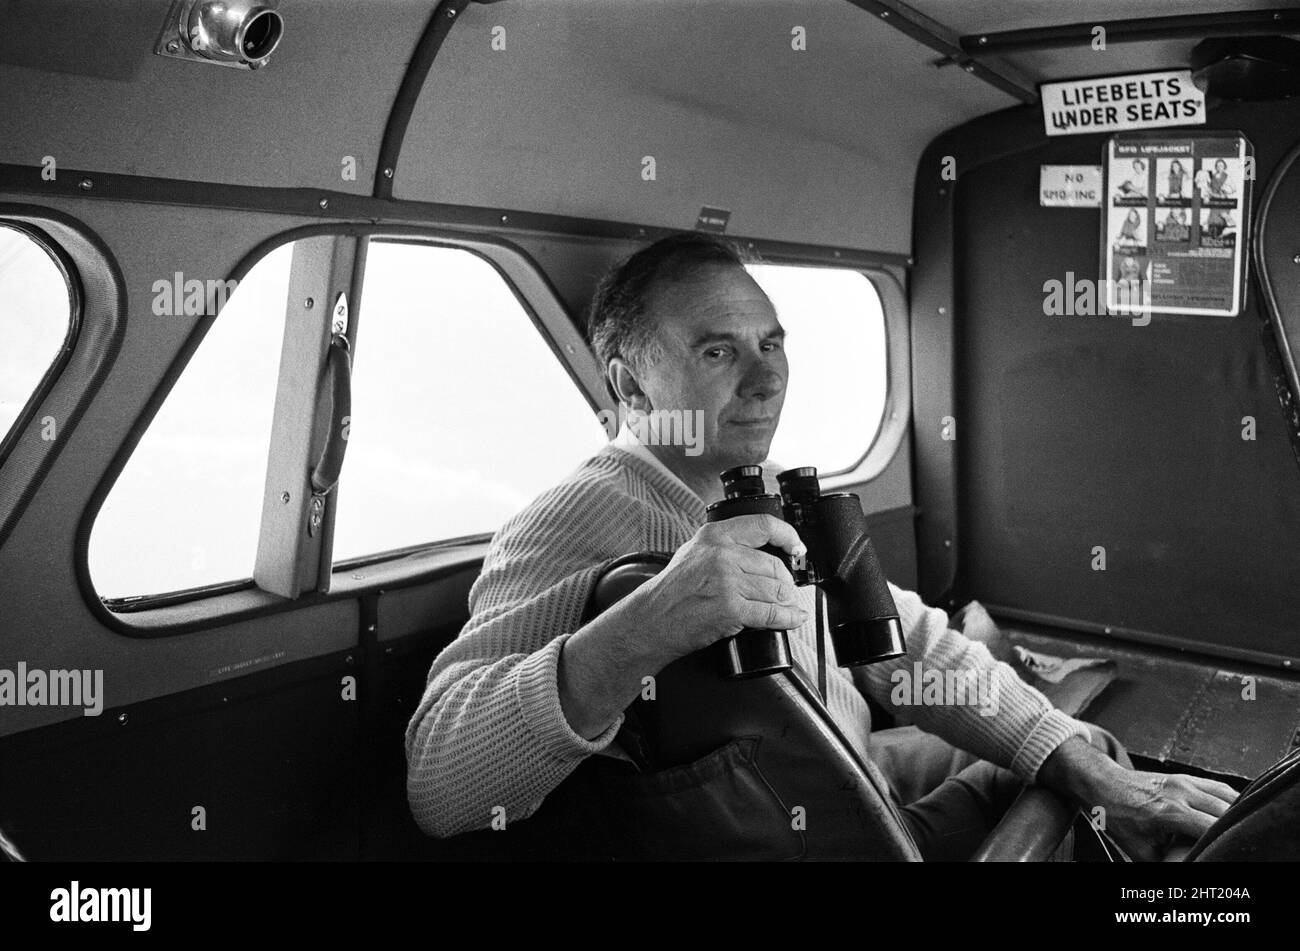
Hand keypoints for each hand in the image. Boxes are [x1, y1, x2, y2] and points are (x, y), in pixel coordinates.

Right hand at [558, 514, 807, 738]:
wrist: (651, 621)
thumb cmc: (671, 591)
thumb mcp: (694, 553)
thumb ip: (724, 546)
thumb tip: (761, 553)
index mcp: (714, 536)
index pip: (763, 525)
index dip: (788, 536)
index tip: (797, 547)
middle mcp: (722, 554)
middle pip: (774, 565)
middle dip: (786, 582)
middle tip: (788, 590)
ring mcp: (727, 582)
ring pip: (775, 590)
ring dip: (787, 602)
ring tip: (788, 607)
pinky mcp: (731, 609)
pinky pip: (771, 613)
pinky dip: (787, 619)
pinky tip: (792, 619)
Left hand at [1089, 764, 1237, 860]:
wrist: (1104, 784)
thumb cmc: (1119, 818)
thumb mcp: (1139, 850)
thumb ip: (1167, 863)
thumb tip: (1189, 869)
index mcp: (1169, 812)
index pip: (1211, 828)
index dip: (1225, 844)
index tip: (1230, 855)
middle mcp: (1181, 793)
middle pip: (1226, 812)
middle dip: (1236, 831)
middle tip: (1238, 847)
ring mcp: (1186, 781)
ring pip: (1229, 798)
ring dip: (1238, 816)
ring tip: (1240, 834)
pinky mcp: (1188, 777)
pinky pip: (1221, 788)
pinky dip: (1232, 802)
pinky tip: (1236, 816)